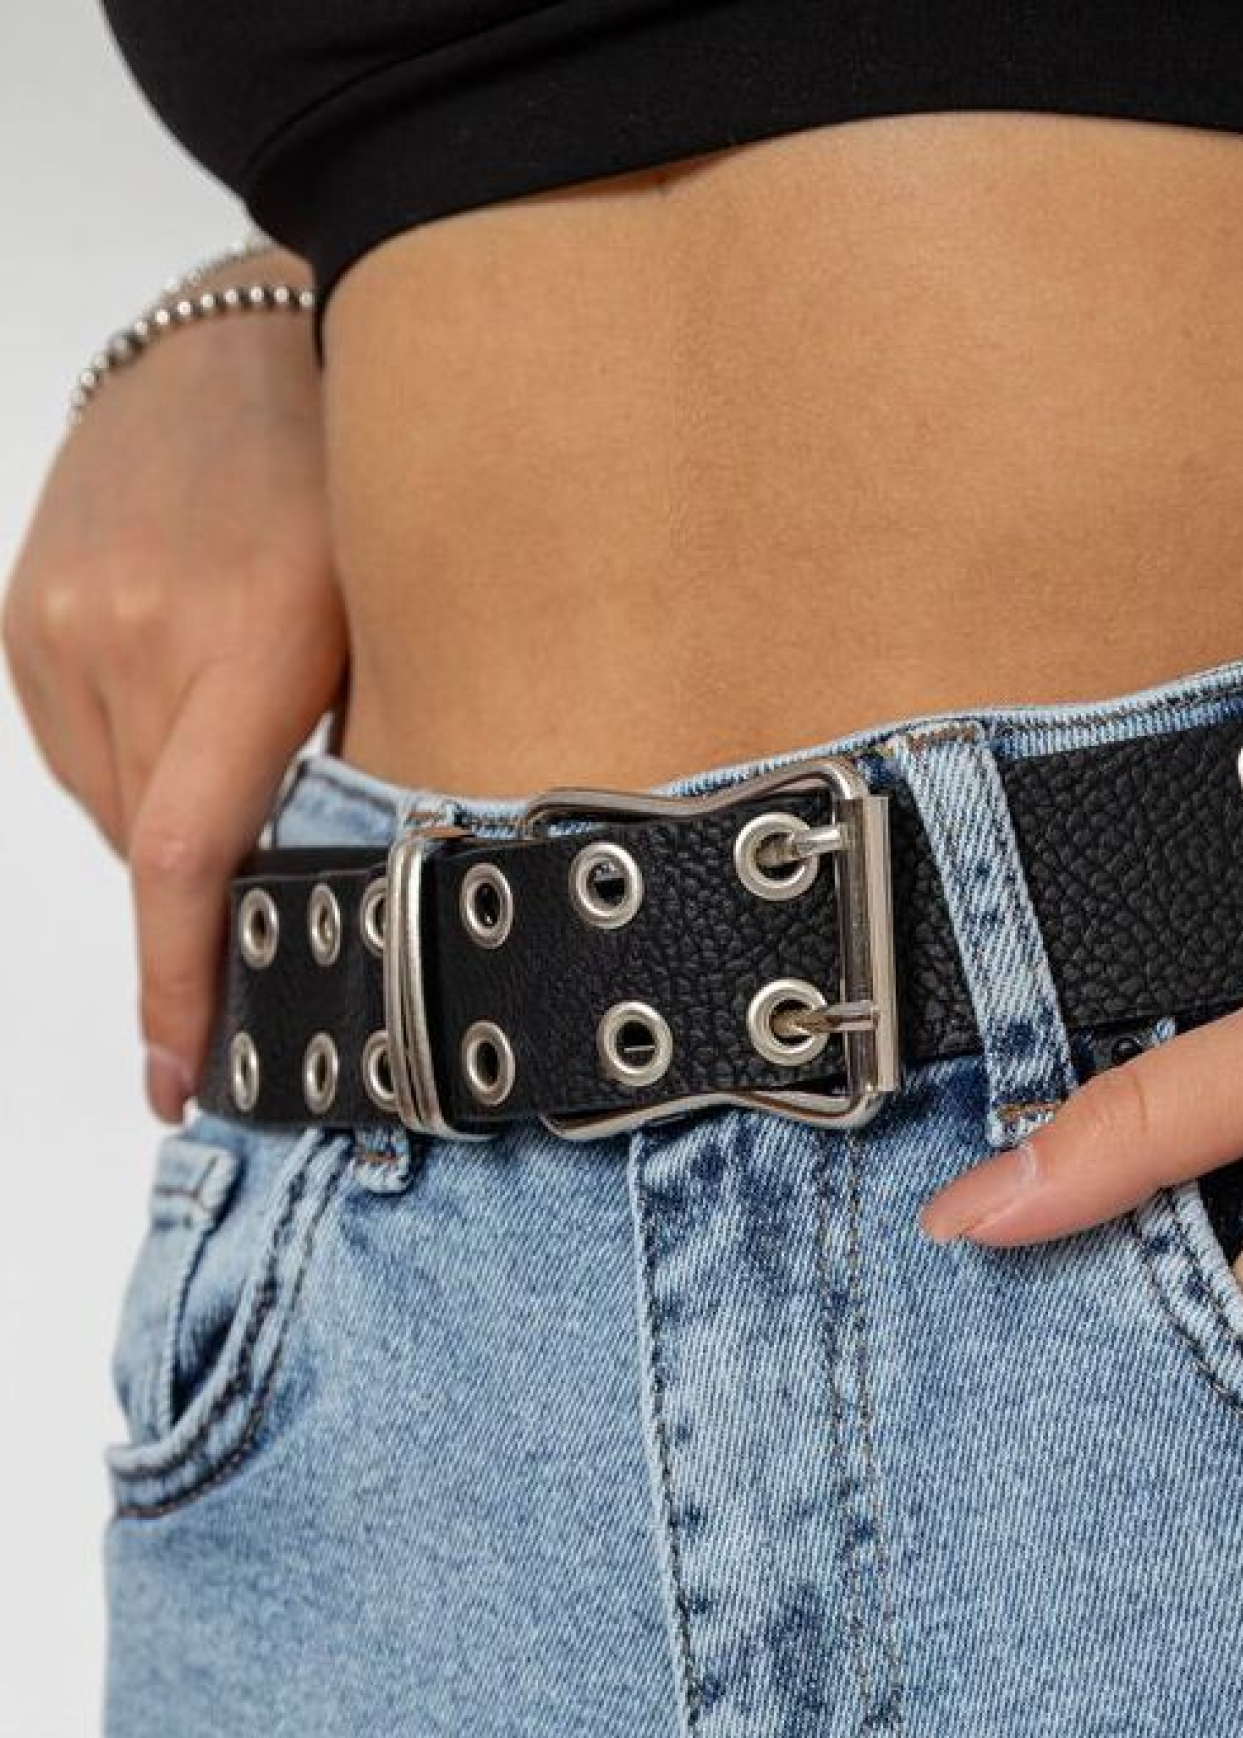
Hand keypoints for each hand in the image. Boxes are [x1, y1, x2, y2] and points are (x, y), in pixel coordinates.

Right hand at [3, 267, 345, 1119]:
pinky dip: (138, 766)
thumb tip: (336, 913)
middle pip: (160, 852)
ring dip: (179, 823)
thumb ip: (355, 767)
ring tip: (245, 734)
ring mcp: (63, 622)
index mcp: (244, 647)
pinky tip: (191, 698)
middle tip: (287, 888)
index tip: (178, 1078)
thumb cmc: (355, 494)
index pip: (192, 864)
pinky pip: (81, 752)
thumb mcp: (396, 633)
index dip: (181, 989)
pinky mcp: (26, 612)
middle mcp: (133, 636)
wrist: (249, 345)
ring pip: (119, 810)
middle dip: (215, 901)